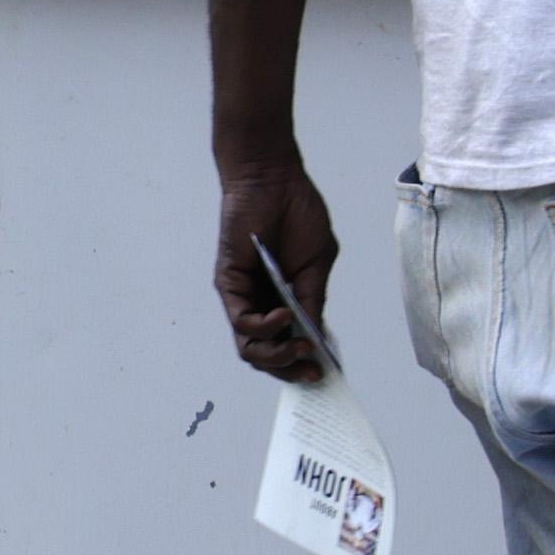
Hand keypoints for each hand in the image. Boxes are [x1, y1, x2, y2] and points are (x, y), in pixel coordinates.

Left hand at [216, 159, 338, 380]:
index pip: (288, 347)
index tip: (325, 373)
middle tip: (311, 369)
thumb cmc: (298, 215)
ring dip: (276, 355)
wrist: (274, 181)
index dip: (303, 365)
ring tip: (298, 345)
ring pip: (250, 348)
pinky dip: (263, 326)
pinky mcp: (229, 284)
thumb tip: (317, 336)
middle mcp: (262, 304)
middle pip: (267, 357)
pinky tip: (283, 316)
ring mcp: (244, 297)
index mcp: (286, 302)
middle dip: (290, 370)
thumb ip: (313, 299)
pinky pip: (241, 320)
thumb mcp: (316, 264)